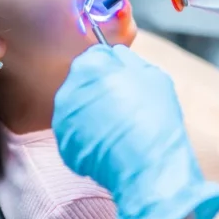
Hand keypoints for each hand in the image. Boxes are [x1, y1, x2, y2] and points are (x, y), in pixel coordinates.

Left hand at [52, 44, 218, 218]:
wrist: (148, 164)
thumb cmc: (155, 117)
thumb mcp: (152, 75)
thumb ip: (128, 59)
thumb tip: (116, 55)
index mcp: (88, 66)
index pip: (94, 58)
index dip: (110, 71)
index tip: (123, 85)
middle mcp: (68, 90)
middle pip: (83, 85)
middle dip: (99, 94)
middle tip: (123, 110)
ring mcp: (62, 120)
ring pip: (79, 112)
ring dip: (93, 118)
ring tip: (119, 131)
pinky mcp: (64, 147)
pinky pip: (77, 137)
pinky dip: (91, 141)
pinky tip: (111, 147)